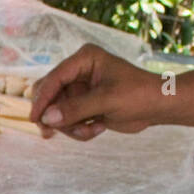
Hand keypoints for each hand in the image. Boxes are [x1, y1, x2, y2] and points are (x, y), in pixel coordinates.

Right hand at [29, 44, 163, 140]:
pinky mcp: (84, 105)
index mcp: (84, 59)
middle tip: (50, 133)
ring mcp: (80, 89)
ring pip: (57, 111)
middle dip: (54, 115)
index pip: (54, 78)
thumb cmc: (138, 95)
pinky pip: (68, 120)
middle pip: (49, 94)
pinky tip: (97, 129)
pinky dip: (79, 130)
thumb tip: (47, 118)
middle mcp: (78, 72)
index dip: (43, 99)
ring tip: (90, 131)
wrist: (157, 107)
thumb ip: (76, 109)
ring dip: (70, 126)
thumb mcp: (107, 100)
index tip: (36, 119)